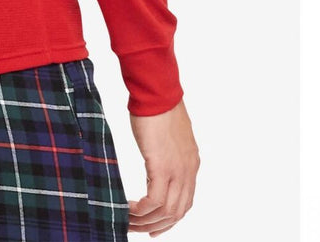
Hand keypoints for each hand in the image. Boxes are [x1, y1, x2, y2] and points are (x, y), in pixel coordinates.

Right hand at [126, 99, 199, 235]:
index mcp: (191, 164)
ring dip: (146, 220)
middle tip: (137, 229)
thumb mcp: (167, 136)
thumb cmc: (158, 106)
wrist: (157, 92)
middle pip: (177, 213)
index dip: (169, 219)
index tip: (152, 225)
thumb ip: (166, 153)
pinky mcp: (162, 166)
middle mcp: (188, 172)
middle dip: (157, 226)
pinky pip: (155, 201)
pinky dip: (142, 209)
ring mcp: (177, 171)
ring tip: (128, 219)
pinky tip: (129, 207)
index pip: (184, 203)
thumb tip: (156, 162)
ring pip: (166, 211)